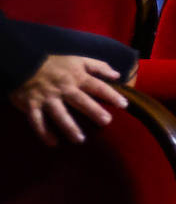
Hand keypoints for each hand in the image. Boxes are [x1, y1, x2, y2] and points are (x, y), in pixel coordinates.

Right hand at [9, 55, 127, 145]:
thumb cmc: (55, 62)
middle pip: (80, 101)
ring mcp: (47, 97)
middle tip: (106, 122)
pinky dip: (44, 133)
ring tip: (80, 139)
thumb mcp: (79, 59)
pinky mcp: (31, 105)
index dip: (111, 94)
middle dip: (94, 111)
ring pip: (59, 114)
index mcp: (77, 76)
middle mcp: (63, 88)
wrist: (23, 61)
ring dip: (69, 127)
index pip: (97, 86)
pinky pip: (37, 121)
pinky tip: (53, 143)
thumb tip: (117, 75)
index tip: (124, 104)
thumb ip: (99, 66)